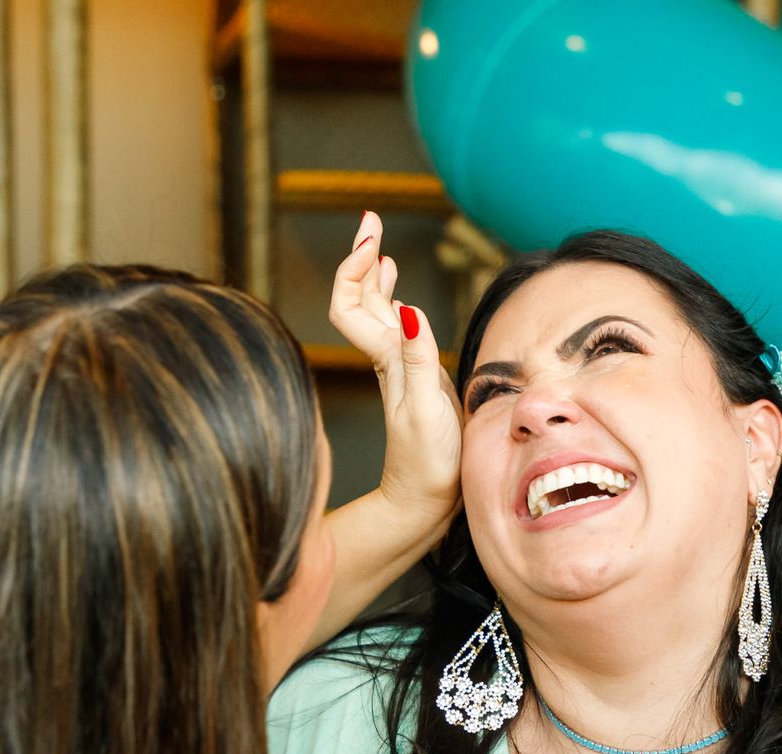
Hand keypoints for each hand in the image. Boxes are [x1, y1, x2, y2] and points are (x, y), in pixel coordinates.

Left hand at [330, 210, 461, 525]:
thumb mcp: (427, 408)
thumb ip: (419, 357)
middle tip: (371, 219)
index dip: (356, 267)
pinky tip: (401, 298)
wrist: (425, 504)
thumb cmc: (428, 464)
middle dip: (364, 255)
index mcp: (386, 360)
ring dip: (376, 275)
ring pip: (377, 313)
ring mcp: (399, 370)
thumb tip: (406, 305)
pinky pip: (396, 332)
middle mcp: (388, 359)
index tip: (372, 238)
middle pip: (361, 298)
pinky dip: (395, 304)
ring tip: (379, 246)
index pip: (353, 302)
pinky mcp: (414, 382)